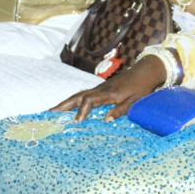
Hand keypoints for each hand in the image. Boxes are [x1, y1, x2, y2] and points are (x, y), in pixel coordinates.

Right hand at [48, 56, 164, 121]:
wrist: (145, 71)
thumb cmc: (142, 87)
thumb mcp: (134, 101)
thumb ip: (120, 110)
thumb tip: (105, 121)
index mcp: (107, 93)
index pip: (89, 101)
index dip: (81, 111)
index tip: (76, 122)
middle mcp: (100, 89)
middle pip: (78, 96)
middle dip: (63, 105)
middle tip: (49, 114)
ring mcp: (99, 88)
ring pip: (79, 95)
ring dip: (66, 103)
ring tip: (53, 112)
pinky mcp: (101, 89)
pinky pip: (84, 95)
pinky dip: (73, 101)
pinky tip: (69, 108)